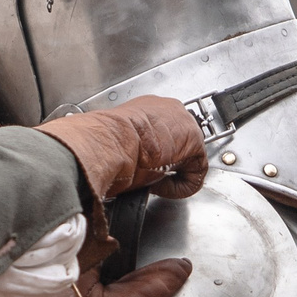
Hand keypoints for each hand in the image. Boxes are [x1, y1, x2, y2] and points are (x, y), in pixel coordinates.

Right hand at [36, 96, 207, 201]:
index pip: (161, 131)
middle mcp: (166, 109)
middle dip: (169, 162)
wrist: (107, 141)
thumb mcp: (114, 143)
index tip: (142, 166)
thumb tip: (118, 165)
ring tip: (154, 183)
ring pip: (190, 155)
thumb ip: (126, 148)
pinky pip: (195, 171)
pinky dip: (180, 186)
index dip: (154, 154)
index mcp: (145, 107)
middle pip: (180, 140)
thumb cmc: (102, 141)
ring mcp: (183, 122)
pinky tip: (161, 188)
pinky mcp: (193, 141)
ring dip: (174, 173)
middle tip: (151, 176)